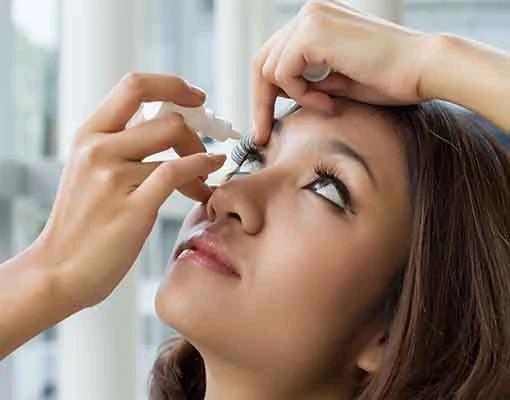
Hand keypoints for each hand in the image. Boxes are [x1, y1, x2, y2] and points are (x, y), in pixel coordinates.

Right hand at [33, 73, 225, 308]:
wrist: (59, 270)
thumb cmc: (82, 223)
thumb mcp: (90, 170)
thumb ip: (121, 142)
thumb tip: (159, 118)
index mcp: (88, 135)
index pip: (135, 86)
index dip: (172, 85)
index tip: (196, 98)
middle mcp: (98, 149)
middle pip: (166, 117)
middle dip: (195, 131)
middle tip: (205, 149)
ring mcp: (113, 177)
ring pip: (176, 145)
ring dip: (202, 159)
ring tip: (204, 180)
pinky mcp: (133, 207)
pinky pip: (177, 172)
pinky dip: (202, 169)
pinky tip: (209, 178)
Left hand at [252, 0, 431, 143]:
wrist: (423, 69)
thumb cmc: (390, 79)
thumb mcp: (337, 82)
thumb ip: (308, 81)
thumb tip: (279, 94)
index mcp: (316, 22)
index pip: (274, 57)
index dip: (265, 94)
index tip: (264, 126)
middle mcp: (309, 14)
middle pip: (261, 61)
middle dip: (260, 102)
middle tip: (262, 135)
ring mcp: (310, 18)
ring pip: (267, 68)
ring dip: (294, 97)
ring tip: (328, 105)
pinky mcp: (313, 30)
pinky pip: (283, 72)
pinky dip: (301, 94)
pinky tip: (330, 101)